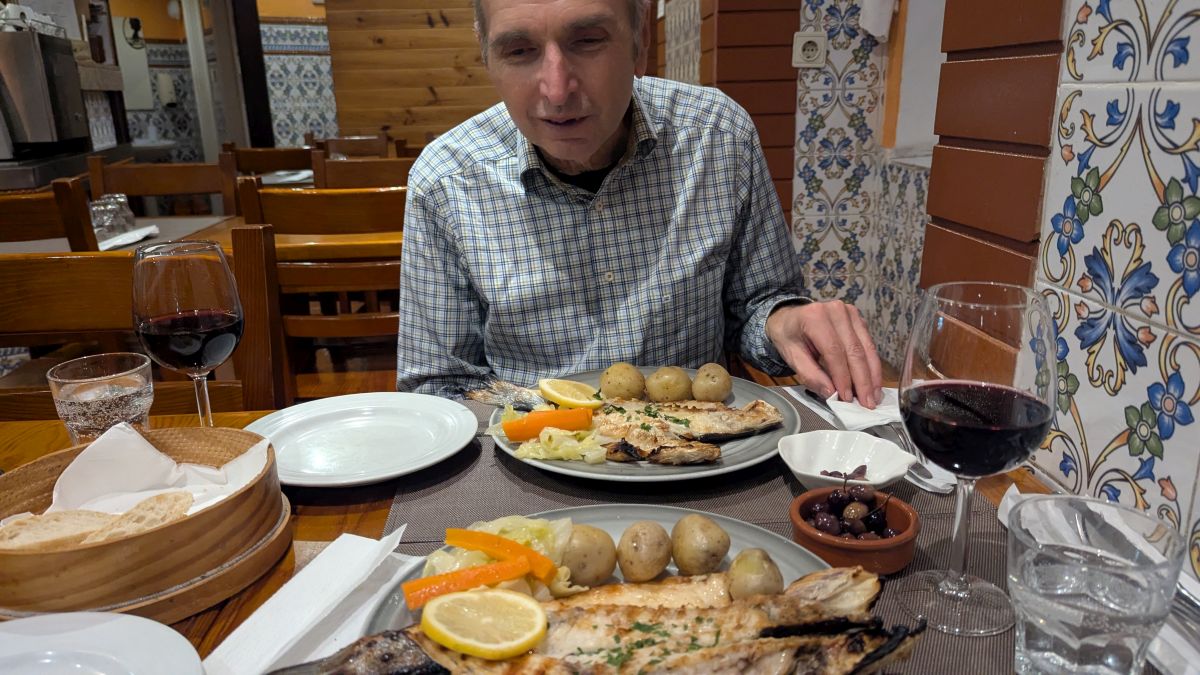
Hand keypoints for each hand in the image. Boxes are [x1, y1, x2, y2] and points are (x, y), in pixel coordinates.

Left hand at [765, 300, 882, 407]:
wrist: (789, 317)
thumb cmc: (788, 336)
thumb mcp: (791, 356)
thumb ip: (810, 374)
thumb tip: (831, 393)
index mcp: (815, 316)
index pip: (834, 351)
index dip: (842, 376)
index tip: (846, 398)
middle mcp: (836, 310)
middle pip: (854, 350)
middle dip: (862, 380)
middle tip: (867, 403)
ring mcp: (850, 313)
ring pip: (867, 348)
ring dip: (872, 375)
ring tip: (874, 397)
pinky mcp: (858, 319)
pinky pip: (869, 345)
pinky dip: (872, 366)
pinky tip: (873, 384)